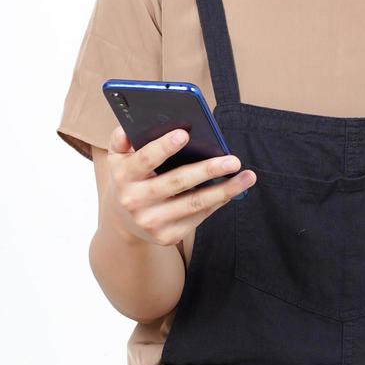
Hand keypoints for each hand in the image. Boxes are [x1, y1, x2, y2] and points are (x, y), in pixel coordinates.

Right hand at [101, 124, 255, 246]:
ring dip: (224, 190)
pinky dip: (217, 202)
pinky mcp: (166, 236)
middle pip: (177, 182)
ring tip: (247, 177)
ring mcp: (151, 221)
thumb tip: (128, 128)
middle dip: (207, 170)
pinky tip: (233, 190)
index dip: (164, 147)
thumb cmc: (128, 178)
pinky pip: (198, 217)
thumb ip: (120, 140)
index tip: (185, 134)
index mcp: (124, 176)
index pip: (145, 159)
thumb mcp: (117, 158)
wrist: (122, 221)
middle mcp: (135, 201)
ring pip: (194, 203)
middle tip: (233, 160)